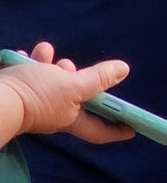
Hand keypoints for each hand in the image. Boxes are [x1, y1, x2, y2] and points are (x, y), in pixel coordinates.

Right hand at [0, 43, 134, 144]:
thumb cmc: (35, 95)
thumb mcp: (73, 84)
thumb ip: (98, 79)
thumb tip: (124, 70)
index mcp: (70, 118)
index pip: (98, 130)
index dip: (117, 129)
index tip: (134, 127)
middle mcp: (53, 113)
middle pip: (73, 98)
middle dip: (77, 79)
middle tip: (69, 65)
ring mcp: (33, 104)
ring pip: (49, 82)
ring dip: (50, 65)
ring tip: (45, 52)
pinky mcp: (16, 93)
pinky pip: (27, 77)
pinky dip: (29, 63)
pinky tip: (27, 53)